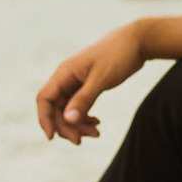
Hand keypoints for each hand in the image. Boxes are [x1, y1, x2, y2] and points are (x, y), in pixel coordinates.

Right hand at [35, 22, 146, 143]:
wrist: (137, 41)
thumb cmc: (119, 55)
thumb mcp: (102, 79)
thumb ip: (84, 99)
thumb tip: (68, 120)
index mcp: (65, 73)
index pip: (44, 99)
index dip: (44, 119)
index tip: (52, 138)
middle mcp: (67, 77)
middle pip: (56, 108)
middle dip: (66, 126)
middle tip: (81, 141)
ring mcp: (77, 82)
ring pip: (68, 109)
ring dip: (78, 124)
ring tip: (96, 134)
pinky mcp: (88, 85)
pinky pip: (79, 105)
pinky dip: (86, 116)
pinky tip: (97, 123)